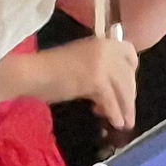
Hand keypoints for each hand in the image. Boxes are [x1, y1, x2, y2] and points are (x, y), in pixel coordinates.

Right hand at [25, 31, 139, 131]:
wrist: (33, 72)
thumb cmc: (49, 68)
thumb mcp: (81, 62)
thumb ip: (99, 71)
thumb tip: (111, 90)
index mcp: (102, 41)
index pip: (129, 52)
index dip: (132, 70)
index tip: (128, 86)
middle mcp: (106, 49)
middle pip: (128, 75)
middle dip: (129, 96)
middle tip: (127, 112)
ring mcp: (102, 63)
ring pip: (123, 89)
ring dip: (125, 108)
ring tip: (124, 123)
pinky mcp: (96, 79)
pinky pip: (111, 100)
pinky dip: (115, 113)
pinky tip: (115, 122)